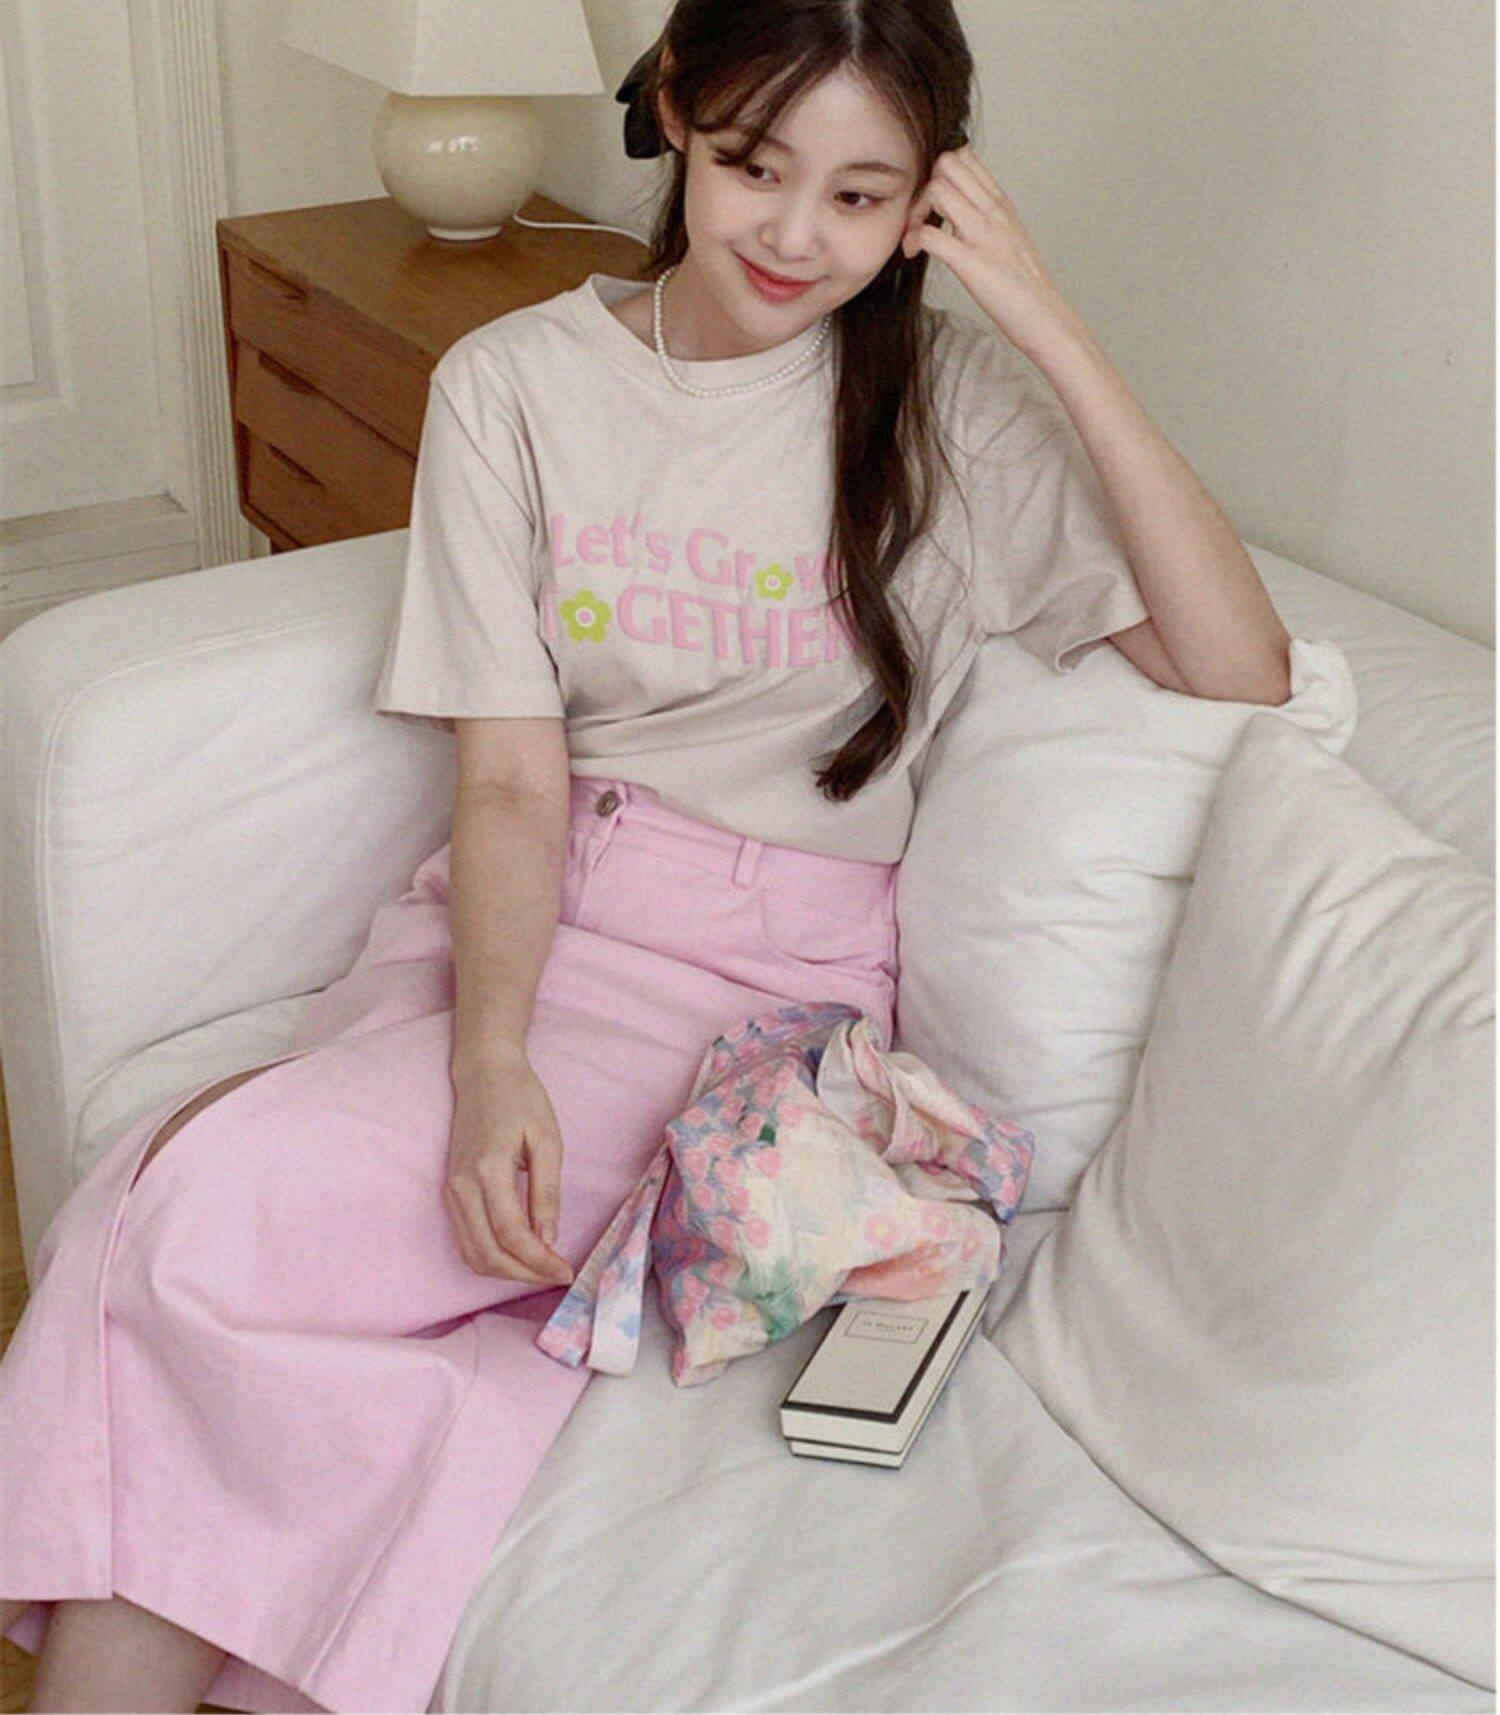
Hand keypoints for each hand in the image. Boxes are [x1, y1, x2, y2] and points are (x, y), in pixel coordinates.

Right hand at [446, 1057, 574, 1284]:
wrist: (484, 1072)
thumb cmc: (521, 1099)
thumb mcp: (547, 1141)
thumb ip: (547, 1192)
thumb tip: (548, 1239)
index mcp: (487, 1169)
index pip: (511, 1234)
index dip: (539, 1261)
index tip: (566, 1271)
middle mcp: (461, 1185)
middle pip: (487, 1254)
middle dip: (524, 1274)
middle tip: (556, 1274)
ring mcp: (451, 1189)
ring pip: (472, 1253)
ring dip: (506, 1271)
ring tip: (540, 1268)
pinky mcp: (450, 1190)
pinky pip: (466, 1239)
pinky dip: (490, 1256)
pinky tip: (518, 1254)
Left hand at [901, 144, 1079, 356]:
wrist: (1043, 315)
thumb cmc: (1023, 284)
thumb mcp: (1009, 235)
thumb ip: (986, 215)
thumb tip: (963, 206)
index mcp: (1000, 203)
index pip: (966, 156)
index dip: (939, 172)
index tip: (933, 201)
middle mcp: (993, 211)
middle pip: (947, 163)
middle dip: (924, 184)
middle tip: (921, 216)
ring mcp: (983, 235)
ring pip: (937, 189)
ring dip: (915, 210)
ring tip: (915, 234)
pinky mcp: (970, 262)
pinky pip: (930, 234)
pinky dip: (913, 239)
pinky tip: (914, 252)